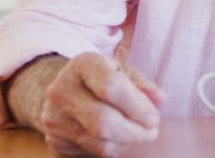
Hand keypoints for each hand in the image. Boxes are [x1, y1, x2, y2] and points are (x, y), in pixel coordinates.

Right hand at [6, 53, 165, 156]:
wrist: (62, 91)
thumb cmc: (101, 79)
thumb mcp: (122, 72)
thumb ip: (142, 85)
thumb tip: (159, 100)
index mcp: (82, 64)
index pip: (110, 87)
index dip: (137, 106)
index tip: (154, 118)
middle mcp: (62, 90)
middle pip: (104, 122)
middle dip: (136, 131)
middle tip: (152, 130)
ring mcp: (55, 118)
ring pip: (100, 143)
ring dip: (127, 142)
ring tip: (138, 133)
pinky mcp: (55, 141)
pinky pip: (92, 153)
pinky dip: (113, 148)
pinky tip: (119, 138)